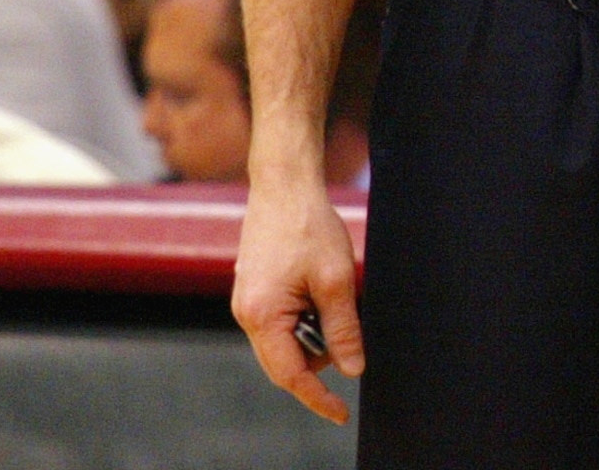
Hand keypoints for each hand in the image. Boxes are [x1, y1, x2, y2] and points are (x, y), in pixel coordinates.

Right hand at [232, 174, 363, 423]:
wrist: (285, 185)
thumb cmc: (309, 226)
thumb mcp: (337, 280)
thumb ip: (343, 328)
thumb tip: (351, 368)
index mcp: (261, 317)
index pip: (291, 375)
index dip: (318, 398)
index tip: (342, 413)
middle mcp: (247, 314)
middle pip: (285, 361)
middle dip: (320, 358)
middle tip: (351, 339)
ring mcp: (248, 302)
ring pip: (285, 341)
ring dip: (315, 334)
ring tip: (337, 297)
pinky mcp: (256, 290)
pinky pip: (281, 321)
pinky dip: (306, 318)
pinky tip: (324, 292)